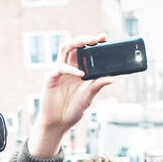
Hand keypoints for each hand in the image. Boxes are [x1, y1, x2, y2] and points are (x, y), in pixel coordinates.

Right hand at [27, 35, 117, 157]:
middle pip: (73, 45)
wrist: (58, 124)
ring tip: (87, 44)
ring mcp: (59, 72)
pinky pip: (59, 68)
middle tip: (96, 39)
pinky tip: (80, 74)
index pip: (84, 51)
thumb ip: (97, 86)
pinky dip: (70, 69)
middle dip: (84, 39)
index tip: (104, 37)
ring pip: (64, 50)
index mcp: (77, 70)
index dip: (93, 42)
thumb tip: (111, 78)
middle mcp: (68, 68)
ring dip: (75, 44)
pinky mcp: (50, 79)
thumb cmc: (72, 110)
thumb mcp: (88, 97)